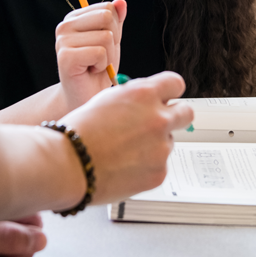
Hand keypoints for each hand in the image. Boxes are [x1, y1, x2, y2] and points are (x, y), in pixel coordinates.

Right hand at [55, 0, 126, 111]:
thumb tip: (121, 2)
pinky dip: (102, 65)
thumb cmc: (98, 68)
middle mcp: (64, 26)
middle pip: (107, 17)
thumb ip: (116, 20)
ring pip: (106, 37)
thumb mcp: (111, 40)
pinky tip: (91, 71)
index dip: (115, 28)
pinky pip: (100, 52)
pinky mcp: (66, 57)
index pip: (107, 7)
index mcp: (74, 18)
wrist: (85, 97)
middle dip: (113, 40)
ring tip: (95, 65)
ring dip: (108, 56)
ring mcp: (62, 41)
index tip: (103, 45)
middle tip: (102, 57)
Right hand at [61, 71, 193, 204]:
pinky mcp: (159, 172)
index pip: (176, 84)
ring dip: (154, 144)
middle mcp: (158, 118)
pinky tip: (124, 165)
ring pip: (169, 142)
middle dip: (175, 116)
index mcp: (144, 94)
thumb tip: (150, 99)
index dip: (169, 91)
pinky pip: (160, 165)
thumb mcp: (108, 99)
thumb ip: (135, 97)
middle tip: (158, 124)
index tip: (167, 97)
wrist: (69, 164)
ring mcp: (161, 147)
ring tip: (124, 151)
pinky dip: (146, 166)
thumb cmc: (80, 131)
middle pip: (186, 113)